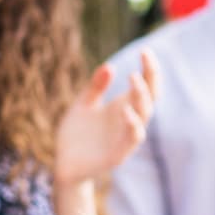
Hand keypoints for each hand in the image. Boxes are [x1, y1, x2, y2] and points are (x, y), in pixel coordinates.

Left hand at [54, 49, 158, 185]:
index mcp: (123, 107)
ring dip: (142, 98)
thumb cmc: (76, 135)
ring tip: (134, 78)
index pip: (145, 86)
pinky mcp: (118, 154)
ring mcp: (125, 138)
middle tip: (145, 59)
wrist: (64, 164)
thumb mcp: (83, 105)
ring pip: (143, 117)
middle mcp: (129, 121)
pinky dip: (132, 125)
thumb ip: (95, 88)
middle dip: (150, 78)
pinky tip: (125, 111)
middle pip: (150, 97)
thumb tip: (109, 66)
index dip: (149, 69)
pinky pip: (131, 139)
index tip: (146, 50)